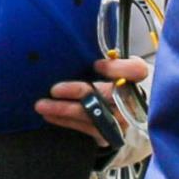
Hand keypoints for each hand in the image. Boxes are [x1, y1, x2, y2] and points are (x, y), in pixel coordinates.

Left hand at [37, 52, 151, 140]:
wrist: (126, 114)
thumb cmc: (115, 84)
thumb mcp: (114, 69)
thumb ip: (105, 60)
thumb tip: (77, 45)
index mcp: (135, 78)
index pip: (136, 71)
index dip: (118, 68)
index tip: (96, 65)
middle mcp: (132, 100)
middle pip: (106, 96)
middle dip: (78, 92)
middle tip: (54, 89)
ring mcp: (122, 120)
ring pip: (93, 116)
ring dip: (64, 110)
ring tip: (42, 105)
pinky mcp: (111, 134)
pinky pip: (87, 129)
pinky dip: (66, 121)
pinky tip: (50, 115)